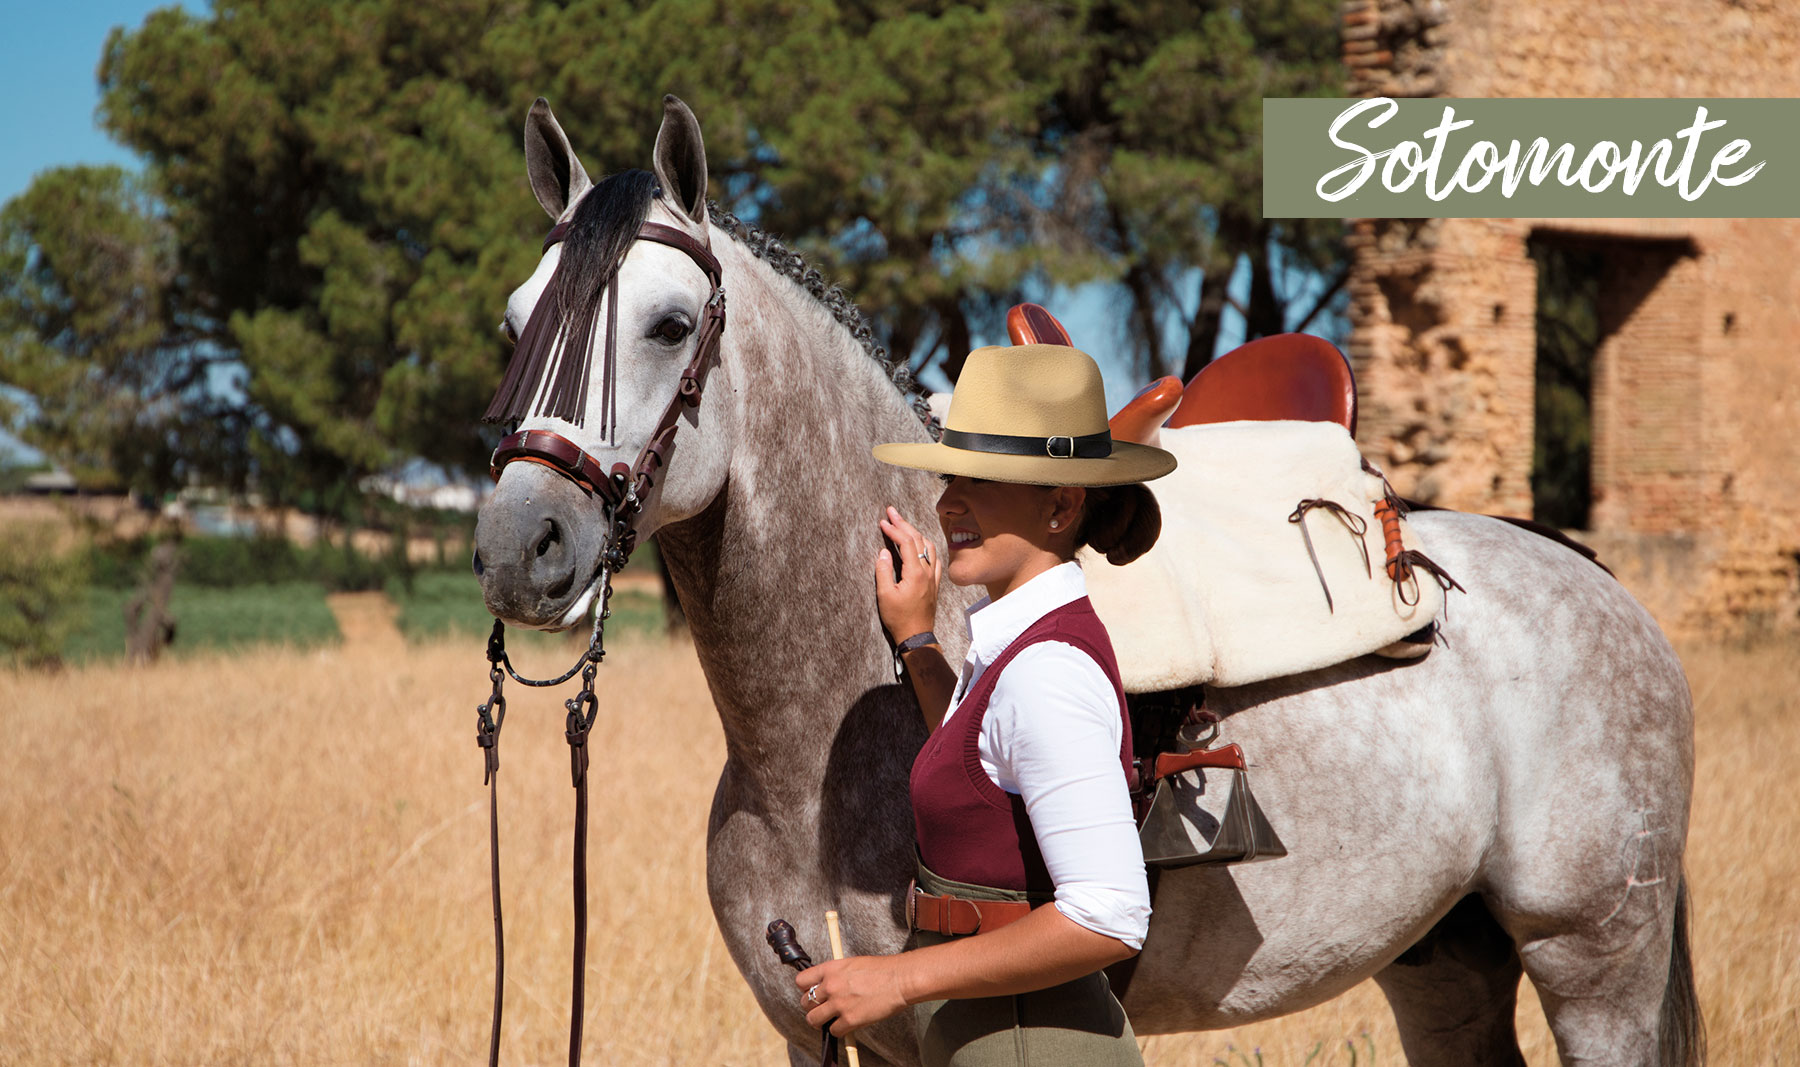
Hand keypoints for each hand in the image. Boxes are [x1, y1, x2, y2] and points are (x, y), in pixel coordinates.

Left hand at [795, 954, 911, 1035]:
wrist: (899, 979)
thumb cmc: (881, 970)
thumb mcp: (852, 964)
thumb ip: (836, 974)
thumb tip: (827, 986)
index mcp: (831, 969)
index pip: (801, 981)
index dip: (805, 989)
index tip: (812, 993)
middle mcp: (831, 986)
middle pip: (805, 1002)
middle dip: (812, 1007)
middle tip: (823, 1009)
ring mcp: (839, 1004)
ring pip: (813, 1019)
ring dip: (820, 1022)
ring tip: (828, 1020)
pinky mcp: (850, 1020)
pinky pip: (834, 1031)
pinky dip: (839, 1030)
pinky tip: (847, 1024)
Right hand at [876, 506, 940, 642]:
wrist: (916, 636)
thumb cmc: (899, 618)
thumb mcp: (884, 595)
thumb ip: (883, 571)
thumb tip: (884, 552)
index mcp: (916, 573)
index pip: (906, 543)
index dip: (894, 530)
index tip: (882, 522)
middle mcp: (928, 571)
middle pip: (918, 539)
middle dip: (904, 523)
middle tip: (891, 512)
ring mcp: (933, 577)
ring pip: (928, 546)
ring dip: (915, 532)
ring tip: (902, 524)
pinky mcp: (934, 583)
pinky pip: (934, 558)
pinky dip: (925, 546)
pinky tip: (919, 544)